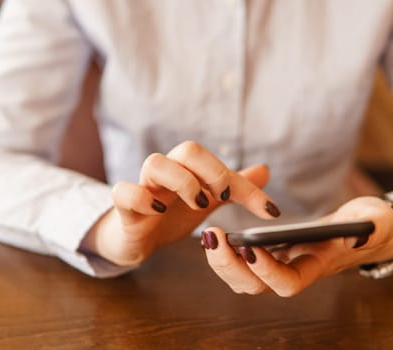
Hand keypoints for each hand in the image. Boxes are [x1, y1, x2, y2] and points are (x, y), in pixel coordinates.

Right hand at [81, 141, 280, 265]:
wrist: (135, 237)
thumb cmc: (170, 214)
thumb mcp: (206, 201)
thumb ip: (232, 188)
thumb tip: (265, 171)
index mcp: (188, 170)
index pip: (220, 164)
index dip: (247, 188)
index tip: (269, 211)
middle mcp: (167, 173)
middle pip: (187, 149)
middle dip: (212, 172)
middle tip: (221, 199)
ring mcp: (143, 187)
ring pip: (155, 163)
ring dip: (182, 182)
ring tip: (197, 205)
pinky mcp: (124, 207)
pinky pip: (123, 191)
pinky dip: (142, 198)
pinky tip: (159, 212)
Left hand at [202, 196, 392, 296]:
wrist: (368, 227)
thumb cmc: (375, 226)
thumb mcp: (379, 222)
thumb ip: (372, 229)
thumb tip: (360, 236)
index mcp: (318, 267)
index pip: (288, 282)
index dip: (268, 271)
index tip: (250, 248)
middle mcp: (295, 270)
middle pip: (255, 286)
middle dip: (230, 266)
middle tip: (212, 236)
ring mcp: (282, 262)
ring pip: (243, 277)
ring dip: (221, 259)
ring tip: (208, 233)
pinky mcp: (274, 250)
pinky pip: (244, 259)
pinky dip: (227, 250)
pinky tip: (216, 230)